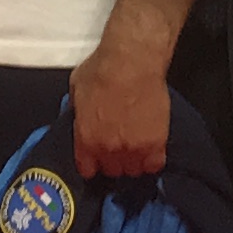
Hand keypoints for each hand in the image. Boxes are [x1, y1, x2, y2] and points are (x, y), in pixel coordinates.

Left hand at [67, 27, 172, 177]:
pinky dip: (152, 160)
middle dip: (113, 161)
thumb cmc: (102, 70)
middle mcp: (109, 149)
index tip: (96, 159)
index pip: (87, 169)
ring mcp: (134, 149)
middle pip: (112, 171)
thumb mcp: (76, 90)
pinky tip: (150, 149)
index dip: (92, 164)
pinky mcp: (156, 143)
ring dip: (133, 161)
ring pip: (133, 171)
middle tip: (118, 148)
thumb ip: (77, 111)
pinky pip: (155, 164)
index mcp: (86, 139)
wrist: (131, 61)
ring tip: (135, 148)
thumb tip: (79, 115)